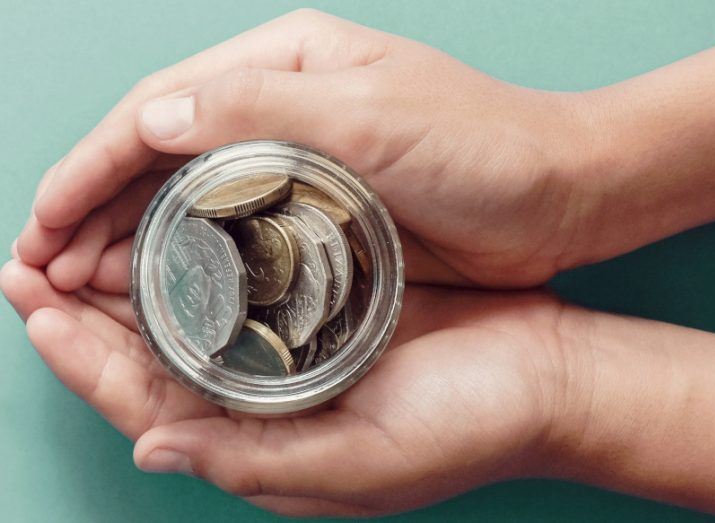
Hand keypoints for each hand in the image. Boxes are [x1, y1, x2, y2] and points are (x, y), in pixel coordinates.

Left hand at [0, 259, 567, 516]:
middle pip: (152, 353)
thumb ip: (254, 464)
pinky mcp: (326, 302)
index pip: (144, 401)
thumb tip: (152, 452)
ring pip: (190, 310)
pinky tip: (175, 220)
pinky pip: (246, 276)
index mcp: (262, 440)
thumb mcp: (358, 467)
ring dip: (133, 274)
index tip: (34, 305)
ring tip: (82, 233)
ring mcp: (295, 344)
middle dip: (85, 310)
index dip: (81, 357)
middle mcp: (267, 394)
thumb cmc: (465, 427)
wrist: (544, 373)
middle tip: (30, 257)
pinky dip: (203, 252)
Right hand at [16, 9, 588, 289]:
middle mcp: (283, 107)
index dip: (92, 163)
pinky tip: (163, 289)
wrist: (558, 193)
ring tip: (83, 283)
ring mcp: (300, 162)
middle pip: (163, 154)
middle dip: (97, 206)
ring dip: (133, 238)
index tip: (44, 218)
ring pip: (192, 197)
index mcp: (286, 65)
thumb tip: (153, 119)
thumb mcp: (373, 117)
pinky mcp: (323, 211)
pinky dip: (190, 259)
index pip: (161, 107)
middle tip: (44, 264)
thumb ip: (261, 111)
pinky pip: (236, 233)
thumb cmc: (484, 147)